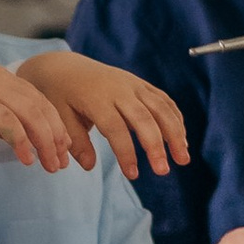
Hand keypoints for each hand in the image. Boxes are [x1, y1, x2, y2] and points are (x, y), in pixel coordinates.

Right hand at [0, 53, 77, 168]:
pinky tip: (26, 159)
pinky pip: (6, 120)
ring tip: (51, 166)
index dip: (55, 125)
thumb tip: (15, 137)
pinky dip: (20, 140)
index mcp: (1, 76)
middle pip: (41, 107)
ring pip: (29, 113)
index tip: (63, 149)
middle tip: (62, 163)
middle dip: (56, 137)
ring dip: (44, 142)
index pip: (39, 100)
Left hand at [15, 49, 187, 181]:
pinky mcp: (140, 84)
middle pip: (143, 117)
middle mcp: (118, 89)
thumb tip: (90, 167)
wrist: (64, 68)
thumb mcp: (59, 118)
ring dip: (175, 133)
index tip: (132, 175)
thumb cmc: (60, 97)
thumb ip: (75, 142)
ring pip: (160, 107)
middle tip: (163, 171)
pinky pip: (163, 100)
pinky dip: (175, 118)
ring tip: (183, 159)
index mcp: (95, 98)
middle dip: (156, 145)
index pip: (115, 128)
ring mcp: (132, 84)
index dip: (126, 152)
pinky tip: (181, 139)